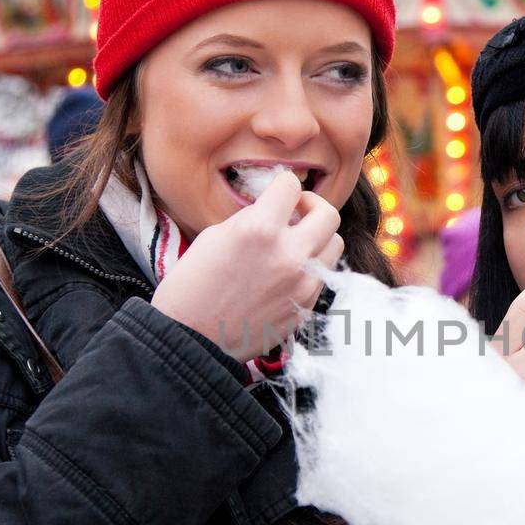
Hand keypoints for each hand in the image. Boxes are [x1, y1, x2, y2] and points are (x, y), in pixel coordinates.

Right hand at [150, 170, 343, 358]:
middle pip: (328, 213)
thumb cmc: (191, 286)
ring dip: (317, 237)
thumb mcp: (215, 236)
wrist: (190, 339)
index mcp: (260, 230)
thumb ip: (251, 217)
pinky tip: (286, 272)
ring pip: (334, 244)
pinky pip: (322, 275)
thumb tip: (273, 208)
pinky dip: (309, 267)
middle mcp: (289, 255)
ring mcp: (302, 284)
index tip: (276, 193)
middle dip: (311, 206)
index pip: (291, 185)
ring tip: (294, 243)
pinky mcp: (305, 308)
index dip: (281, 185)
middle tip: (294, 212)